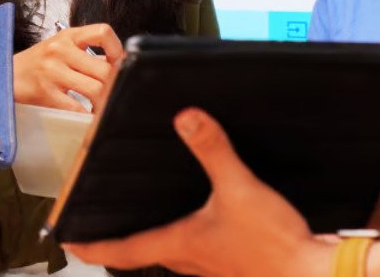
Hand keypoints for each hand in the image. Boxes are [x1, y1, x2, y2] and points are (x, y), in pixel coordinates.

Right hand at [13, 23, 123, 111]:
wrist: (4, 75)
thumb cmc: (35, 64)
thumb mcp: (60, 49)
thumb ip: (86, 55)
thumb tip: (116, 66)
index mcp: (67, 37)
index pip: (102, 32)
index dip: (117, 49)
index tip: (119, 63)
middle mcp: (60, 50)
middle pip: (105, 69)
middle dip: (113, 85)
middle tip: (113, 93)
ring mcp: (52, 71)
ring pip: (95, 89)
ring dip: (103, 102)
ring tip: (102, 106)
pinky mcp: (45, 92)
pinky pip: (77, 108)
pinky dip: (87, 115)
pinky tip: (87, 115)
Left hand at [66, 108, 332, 275]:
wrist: (311, 273)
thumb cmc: (273, 244)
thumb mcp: (240, 188)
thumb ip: (213, 150)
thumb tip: (187, 117)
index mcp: (179, 243)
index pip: (122, 249)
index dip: (92, 246)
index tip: (68, 240)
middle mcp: (188, 260)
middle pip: (141, 251)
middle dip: (118, 239)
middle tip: (98, 224)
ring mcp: (209, 266)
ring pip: (168, 253)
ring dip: (150, 237)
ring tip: (140, 217)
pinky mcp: (230, 264)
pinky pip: (196, 252)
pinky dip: (183, 237)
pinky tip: (196, 221)